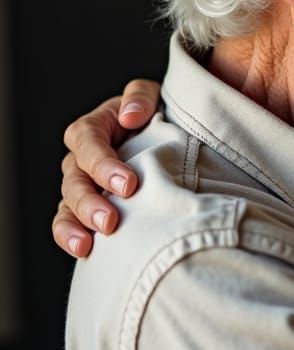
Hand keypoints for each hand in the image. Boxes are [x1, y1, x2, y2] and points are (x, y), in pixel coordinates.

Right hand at [52, 79, 160, 256]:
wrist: (170, 138)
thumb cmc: (158, 115)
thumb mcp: (154, 97)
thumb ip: (141, 98)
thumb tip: (131, 115)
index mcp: (94, 129)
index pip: (88, 143)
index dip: (103, 163)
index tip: (129, 183)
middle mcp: (82, 159)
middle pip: (75, 180)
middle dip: (90, 202)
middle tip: (110, 221)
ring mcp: (83, 185)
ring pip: (68, 205)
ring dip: (76, 225)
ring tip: (89, 243)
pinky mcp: (90, 207)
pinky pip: (70, 223)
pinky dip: (72, 237)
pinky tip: (84, 252)